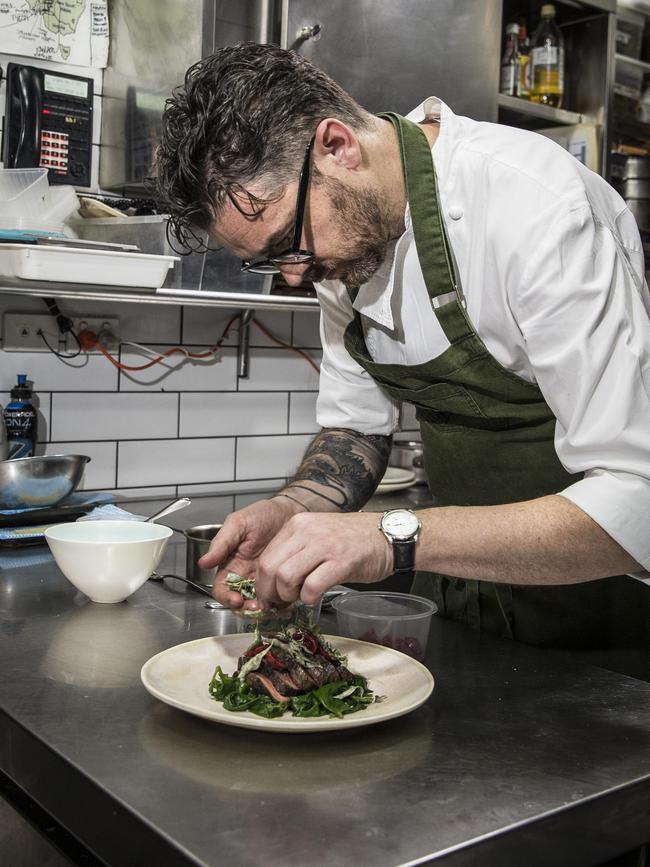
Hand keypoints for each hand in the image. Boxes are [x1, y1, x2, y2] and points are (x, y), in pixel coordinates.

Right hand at [199, 497, 299, 609]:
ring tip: (274, 605)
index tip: (236, 600)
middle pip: (240, 602)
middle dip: (247, 609)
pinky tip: (286, 599)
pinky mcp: (281, 580)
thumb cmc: (262, 514)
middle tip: (258, 606)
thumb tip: (203, 562)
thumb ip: (221, 543)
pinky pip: (278, 597)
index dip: (226, 598)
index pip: (222, 589)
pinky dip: (281, 602)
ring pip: (259, 603)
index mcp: (231, 564)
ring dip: (264, 609)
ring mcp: (264, 579)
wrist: (289, 510)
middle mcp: (245, 576)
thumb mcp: (238, 523)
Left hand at [255, 511, 393, 605]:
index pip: (265, 557)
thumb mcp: (318, 535)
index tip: (269, 597)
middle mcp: (307, 531)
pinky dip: (309, 599)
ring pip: (286, 577)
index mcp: (297, 524)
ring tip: (299, 598)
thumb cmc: (354, 540)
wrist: (389, 536)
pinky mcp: (341, 561)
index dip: (263, 583)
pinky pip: (312, 587)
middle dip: (270, 593)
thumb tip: (274, 582)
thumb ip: (296, 553)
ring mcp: (324, 545)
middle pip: (270, 568)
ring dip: (288, 596)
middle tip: (279, 604)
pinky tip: (315, 596)